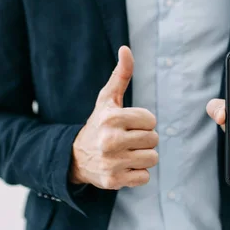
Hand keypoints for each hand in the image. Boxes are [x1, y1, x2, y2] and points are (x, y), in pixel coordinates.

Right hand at [70, 46, 158, 189]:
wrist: (75, 157)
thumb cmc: (99, 123)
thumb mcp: (107, 99)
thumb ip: (120, 75)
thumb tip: (126, 49)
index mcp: (111, 118)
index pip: (151, 120)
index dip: (144, 122)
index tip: (129, 124)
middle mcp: (110, 140)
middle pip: (153, 139)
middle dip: (144, 139)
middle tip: (127, 140)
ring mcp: (111, 162)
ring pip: (152, 158)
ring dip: (143, 156)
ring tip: (127, 153)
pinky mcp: (113, 181)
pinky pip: (144, 177)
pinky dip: (138, 174)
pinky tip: (124, 166)